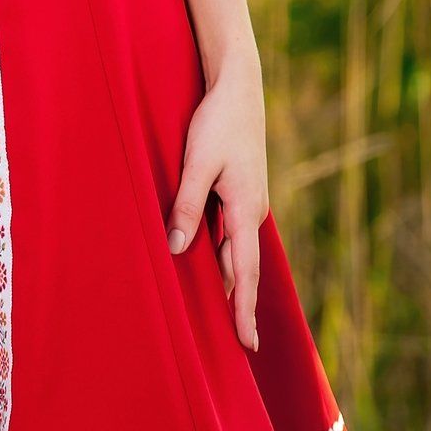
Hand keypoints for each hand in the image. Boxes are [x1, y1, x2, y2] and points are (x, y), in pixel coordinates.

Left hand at [164, 50, 269, 352]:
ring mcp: (248, 201)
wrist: (238, 86)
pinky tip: (214, 265)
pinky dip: (226, 255)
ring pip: (238, 250)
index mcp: (247, 209)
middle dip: (242, 305)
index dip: (244, 310)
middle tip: (241, 344)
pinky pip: (232, 233)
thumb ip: (187, 206)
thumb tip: (178, 250)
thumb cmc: (217, 122)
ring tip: (227, 315)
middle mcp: (252, 210)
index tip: (247, 344)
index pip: (245, 273)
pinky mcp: (240, 189)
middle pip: (245, 268)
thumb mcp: (197, 163)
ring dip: (233, 281)